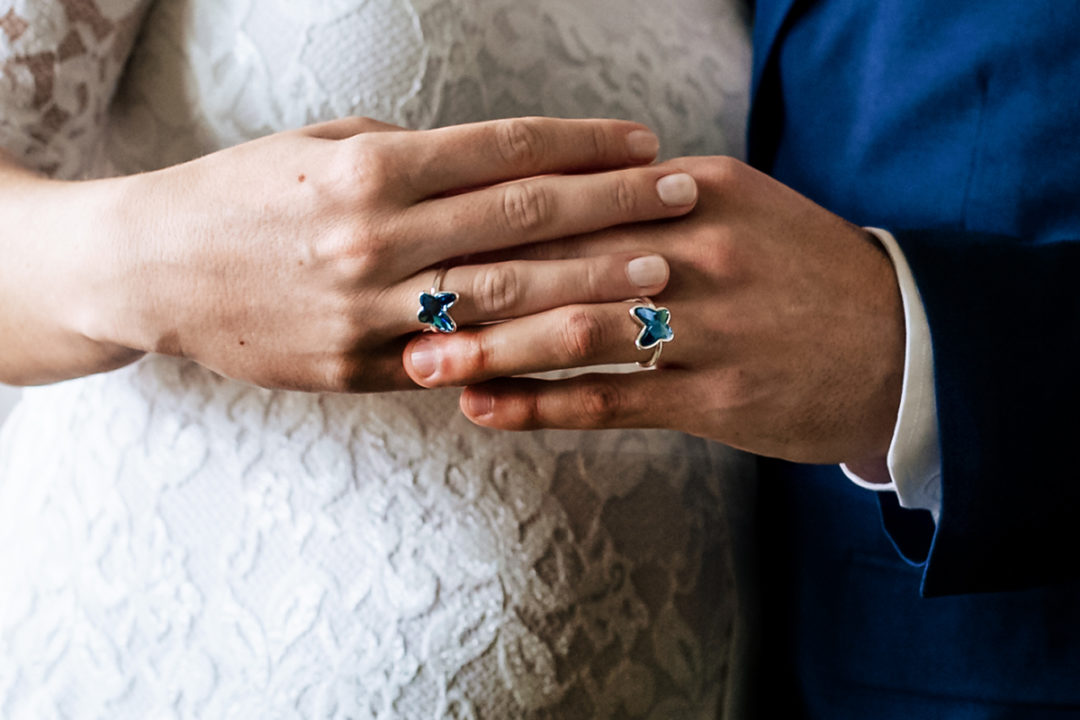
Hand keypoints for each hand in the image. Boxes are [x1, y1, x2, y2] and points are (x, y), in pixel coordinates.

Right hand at [74, 116, 699, 391]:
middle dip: (612, 207)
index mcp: (370, 170)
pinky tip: (584, 347)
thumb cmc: (241, 194)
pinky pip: (458, 363)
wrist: (153, 268)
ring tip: (661, 274)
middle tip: (683, 199)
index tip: (642, 142)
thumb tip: (495, 168)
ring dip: (591, 284)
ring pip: (504, 299)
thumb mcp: (321, 150)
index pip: (502, 151)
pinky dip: (526, 353)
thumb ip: (410, 161)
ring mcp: (370, 311)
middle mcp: (376, 238)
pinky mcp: (359, 369)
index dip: (582, 144)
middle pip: (520, 221)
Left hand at [403, 157, 904, 464]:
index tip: (422, 237)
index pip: (570, 200)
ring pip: (579, 334)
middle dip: (471, 288)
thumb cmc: (800, 271)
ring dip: (494, 352)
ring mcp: (711, 326)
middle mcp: (697, 251)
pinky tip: (490, 412)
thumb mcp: (734, 208)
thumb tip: (550, 197)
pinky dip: (545, 406)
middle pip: (561, 264)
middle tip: (397, 309)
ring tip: (426, 366)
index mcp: (693, 191)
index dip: (487, 223)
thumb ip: (647, 201)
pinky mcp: (719, 395)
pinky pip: (614, 402)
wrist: (900, 341)